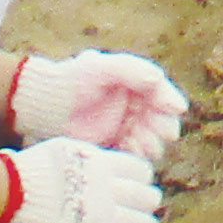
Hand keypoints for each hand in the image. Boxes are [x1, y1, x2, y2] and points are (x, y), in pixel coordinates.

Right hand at [0, 137, 162, 222]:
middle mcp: (110, 190)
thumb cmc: (35, 170)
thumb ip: (89, 156)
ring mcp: (106, 218)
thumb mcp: (67, 149)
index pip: (141, 172)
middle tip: (139, 209)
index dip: (141, 180)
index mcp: (104, 165)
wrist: (15, 194)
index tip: (135, 185)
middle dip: (145, 203)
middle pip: (147, 198)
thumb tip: (98, 159)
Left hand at [13, 49, 190, 162]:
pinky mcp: (114, 146)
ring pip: (149, 138)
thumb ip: (130, 70)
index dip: (170, 100)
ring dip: (152, 142)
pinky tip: (132, 152)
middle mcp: (134, 105)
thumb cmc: (73, 79)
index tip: (177, 109)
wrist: (46, 105)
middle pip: (159, 118)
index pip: (160, 92)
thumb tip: (158, 80)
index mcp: (135, 83)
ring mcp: (125, 127)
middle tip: (164, 134)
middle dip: (163, 126)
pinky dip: (136, 154)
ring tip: (144, 144)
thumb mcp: (100, 68)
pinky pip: (133, 154)